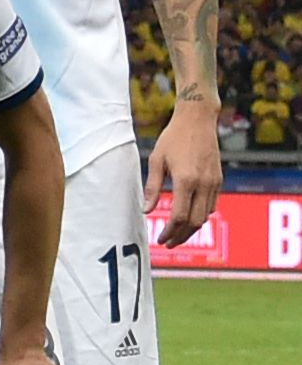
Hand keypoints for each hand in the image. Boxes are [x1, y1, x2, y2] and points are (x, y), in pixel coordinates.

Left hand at [145, 99, 222, 245]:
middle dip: (181, 236)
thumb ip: (152, 187)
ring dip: (191, 228)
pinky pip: (211, 205)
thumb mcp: (156, 160)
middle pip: (195, 221)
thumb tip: (146, 210)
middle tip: (168, 243)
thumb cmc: (173, 138)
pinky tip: (188, 217)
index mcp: (186, 180)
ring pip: (206, 215)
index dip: (170, 231)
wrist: (198, 121)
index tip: (160, 239)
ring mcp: (214, 182)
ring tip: (177, 234)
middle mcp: (203, 184)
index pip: (179, 216)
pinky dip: (200, 215)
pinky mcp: (219, 180)